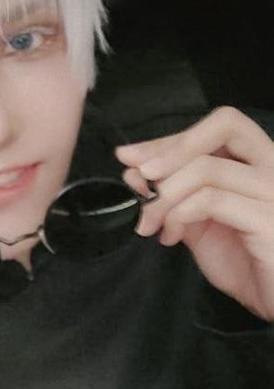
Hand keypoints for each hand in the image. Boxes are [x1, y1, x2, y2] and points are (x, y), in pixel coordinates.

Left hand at [116, 107, 273, 320]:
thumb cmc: (246, 263)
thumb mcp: (201, 225)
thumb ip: (174, 196)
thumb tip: (134, 172)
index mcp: (259, 163)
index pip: (218, 126)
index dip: (170, 138)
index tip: (129, 157)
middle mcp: (273, 168)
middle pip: (225, 125)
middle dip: (171, 147)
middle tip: (140, 177)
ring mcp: (273, 191)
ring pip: (207, 168)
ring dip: (164, 194)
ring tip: (148, 223)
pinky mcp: (268, 219)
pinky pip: (211, 200)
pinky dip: (178, 215)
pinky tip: (169, 238)